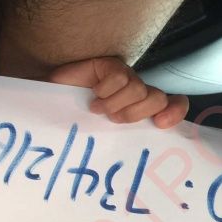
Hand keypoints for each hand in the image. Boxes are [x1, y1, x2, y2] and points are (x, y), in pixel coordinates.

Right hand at [48, 57, 189, 128]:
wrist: (46, 107)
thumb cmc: (77, 125)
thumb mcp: (104, 137)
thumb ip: (124, 140)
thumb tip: (144, 156)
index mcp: (141, 110)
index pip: (174, 105)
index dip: (175, 112)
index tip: (160, 123)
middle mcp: (137, 92)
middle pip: (157, 98)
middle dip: (135, 113)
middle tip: (112, 119)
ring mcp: (124, 76)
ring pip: (139, 89)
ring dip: (116, 104)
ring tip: (97, 109)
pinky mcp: (110, 65)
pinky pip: (120, 77)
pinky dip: (106, 90)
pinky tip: (93, 95)